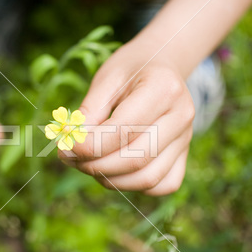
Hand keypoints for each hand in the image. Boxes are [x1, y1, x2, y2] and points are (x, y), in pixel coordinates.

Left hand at [59, 41, 194, 195]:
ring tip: (87, 164)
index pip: (123, 130)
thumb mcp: (106, 79)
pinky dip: (134, 186)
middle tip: (69, 158)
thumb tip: (73, 146)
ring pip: (148, 179)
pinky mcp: (184, 155)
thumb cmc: (130, 70)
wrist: (161, 65)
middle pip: (136, 159)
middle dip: (95, 165)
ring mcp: (186, 138)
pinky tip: (113, 171)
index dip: (90, 146)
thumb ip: (90, 112)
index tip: (65, 147)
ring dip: (110, 180)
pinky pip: (161, 185)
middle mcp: (182, 116)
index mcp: (164, 89)